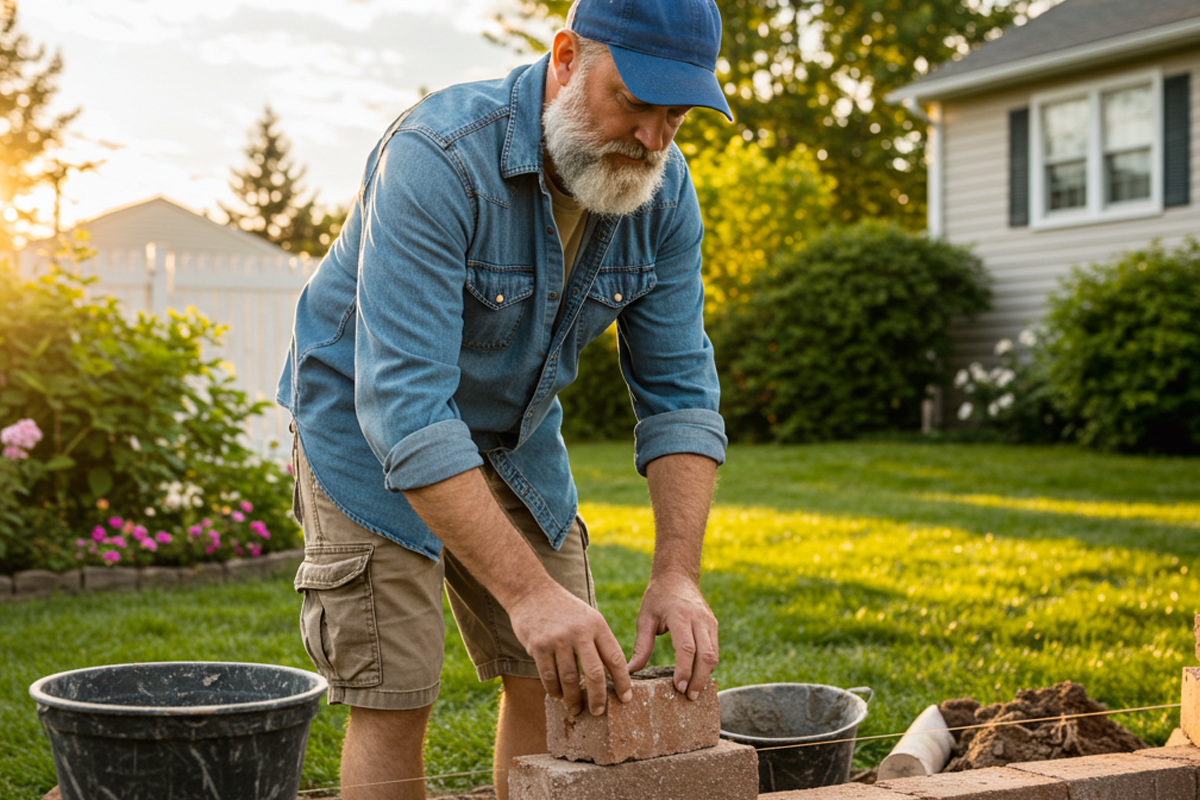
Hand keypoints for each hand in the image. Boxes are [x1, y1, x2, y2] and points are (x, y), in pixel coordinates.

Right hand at [508, 584, 632, 716]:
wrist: (532, 592)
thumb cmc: (564, 610)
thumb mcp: (588, 618)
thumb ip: (598, 642)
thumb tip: (610, 677)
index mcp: (597, 624)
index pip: (615, 658)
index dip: (623, 682)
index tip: (626, 699)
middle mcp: (579, 631)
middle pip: (594, 673)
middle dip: (598, 698)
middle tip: (598, 712)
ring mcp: (558, 639)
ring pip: (569, 679)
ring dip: (573, 699)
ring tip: (575, 709)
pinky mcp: (538, 646)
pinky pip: (548, 676)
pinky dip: (554, 690)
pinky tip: (557, 696)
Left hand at [626, 574, 718, 699]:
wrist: (677, 576)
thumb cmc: (657, 598)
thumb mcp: (645, 618)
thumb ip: (641, 646)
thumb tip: (629, 671)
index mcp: (679, 616)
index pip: (686, 648)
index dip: (684, 670)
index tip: (678, 688)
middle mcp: (698, 619)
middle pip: (705, 655)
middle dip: (698, 679)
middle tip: (689, 697)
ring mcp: (709, 622)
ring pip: (714, 654)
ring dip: (705, 675)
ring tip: (694, 693)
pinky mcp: (713, 625)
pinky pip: (714, 650)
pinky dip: (708, 666)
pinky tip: (698, 678)